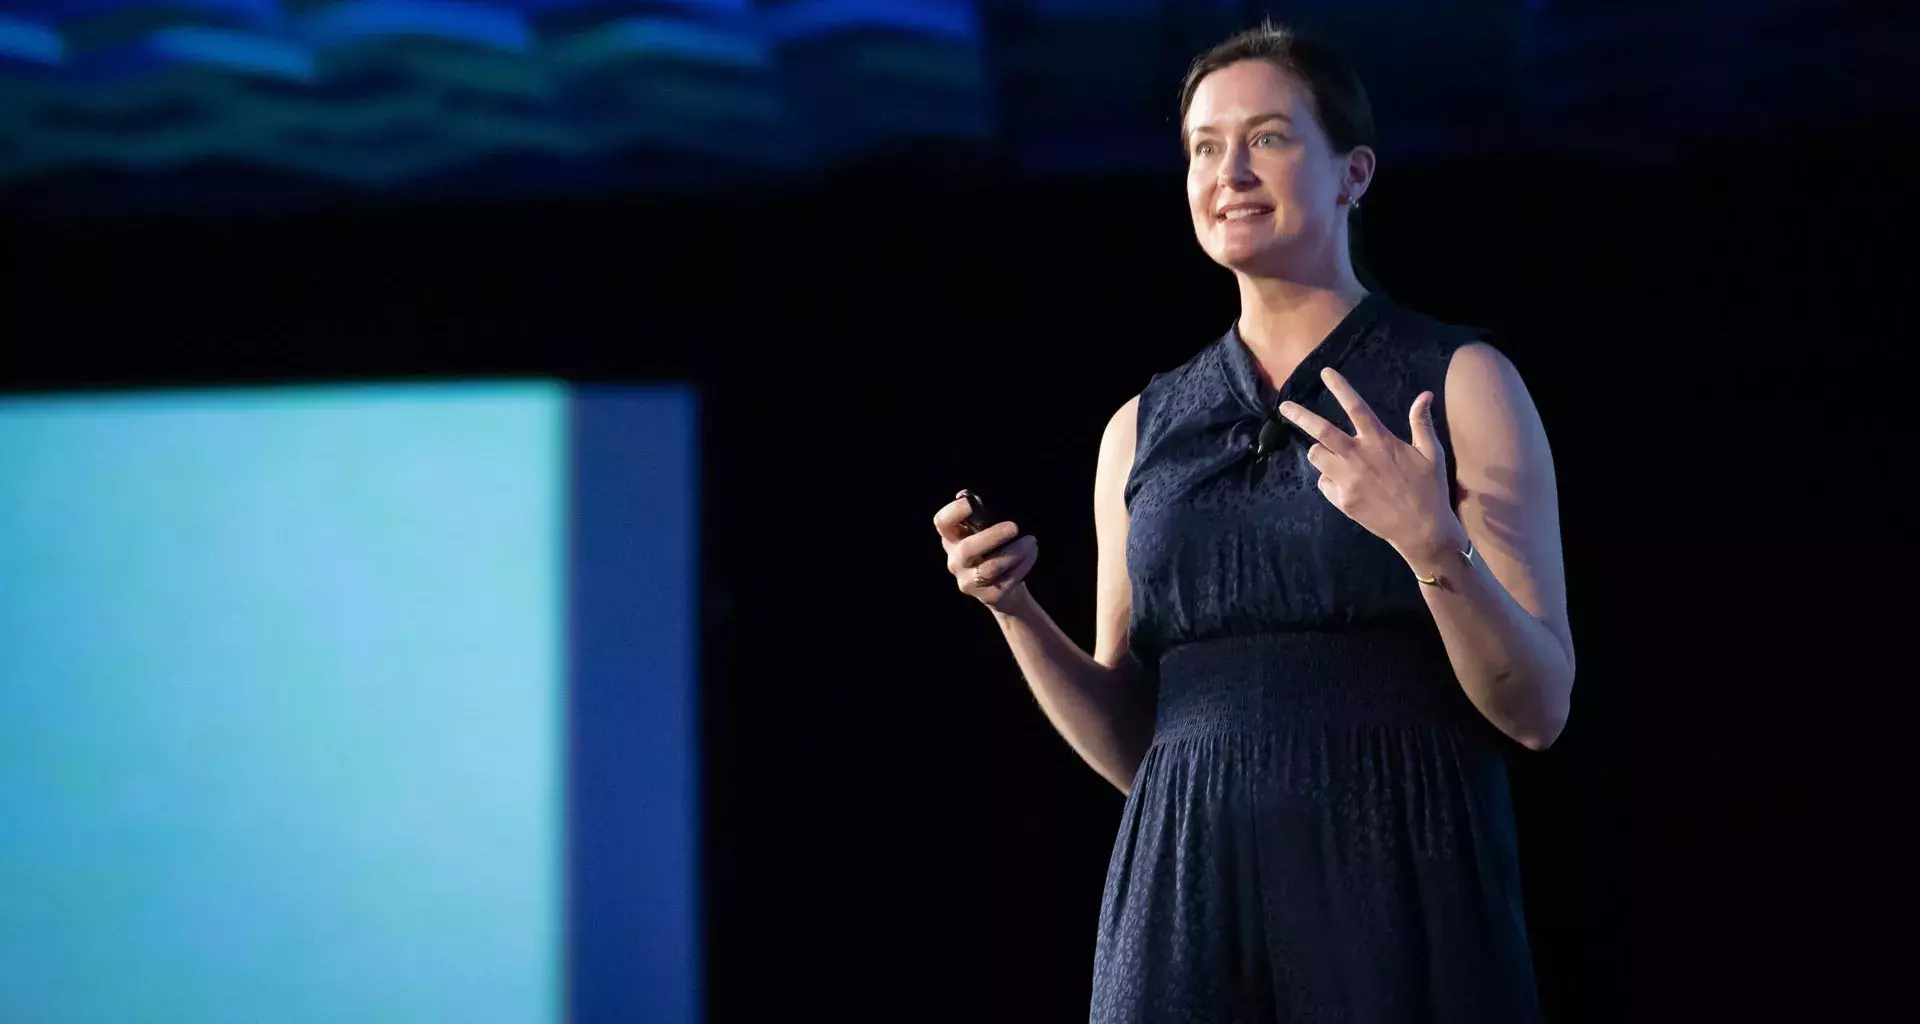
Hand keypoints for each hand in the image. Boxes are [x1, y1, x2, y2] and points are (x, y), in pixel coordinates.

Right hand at [933, 489, 1038, 609]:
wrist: (1005, 591)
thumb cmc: (994, 553)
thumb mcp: (985, 534)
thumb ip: (981, 518)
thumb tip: (971, 497)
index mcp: (952, 539)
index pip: (942, 523)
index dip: (953, 512)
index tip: (971, 503)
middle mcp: (955, 561)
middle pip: (967, 549)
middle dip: (992, 536)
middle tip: (1014, 527)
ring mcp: (969, 581)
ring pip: (991, 567)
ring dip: (1015, 552)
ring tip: (1031, 542)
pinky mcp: (988, 596)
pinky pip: (1008, 579)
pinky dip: (1024, 564)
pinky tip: (1032, 553)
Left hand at [1278, 367, 1461, 558]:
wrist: (1422, 530)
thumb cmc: (1429, 488)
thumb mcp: (1431, 453)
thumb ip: (1421, 423)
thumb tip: (1424, 395)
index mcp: (1380, 441)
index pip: (1355, 407)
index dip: (1340, 387)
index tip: (1325, 372)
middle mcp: (1358, 457)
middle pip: (1321, 431)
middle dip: (1299, 416)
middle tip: (1285, 406)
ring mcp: (1347, 480)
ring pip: (1317, 457)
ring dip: (1320, 452)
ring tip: (1336, 456)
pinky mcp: (1342, 500)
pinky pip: (1324, 483)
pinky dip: (1329, 479)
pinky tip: (1347, 484)